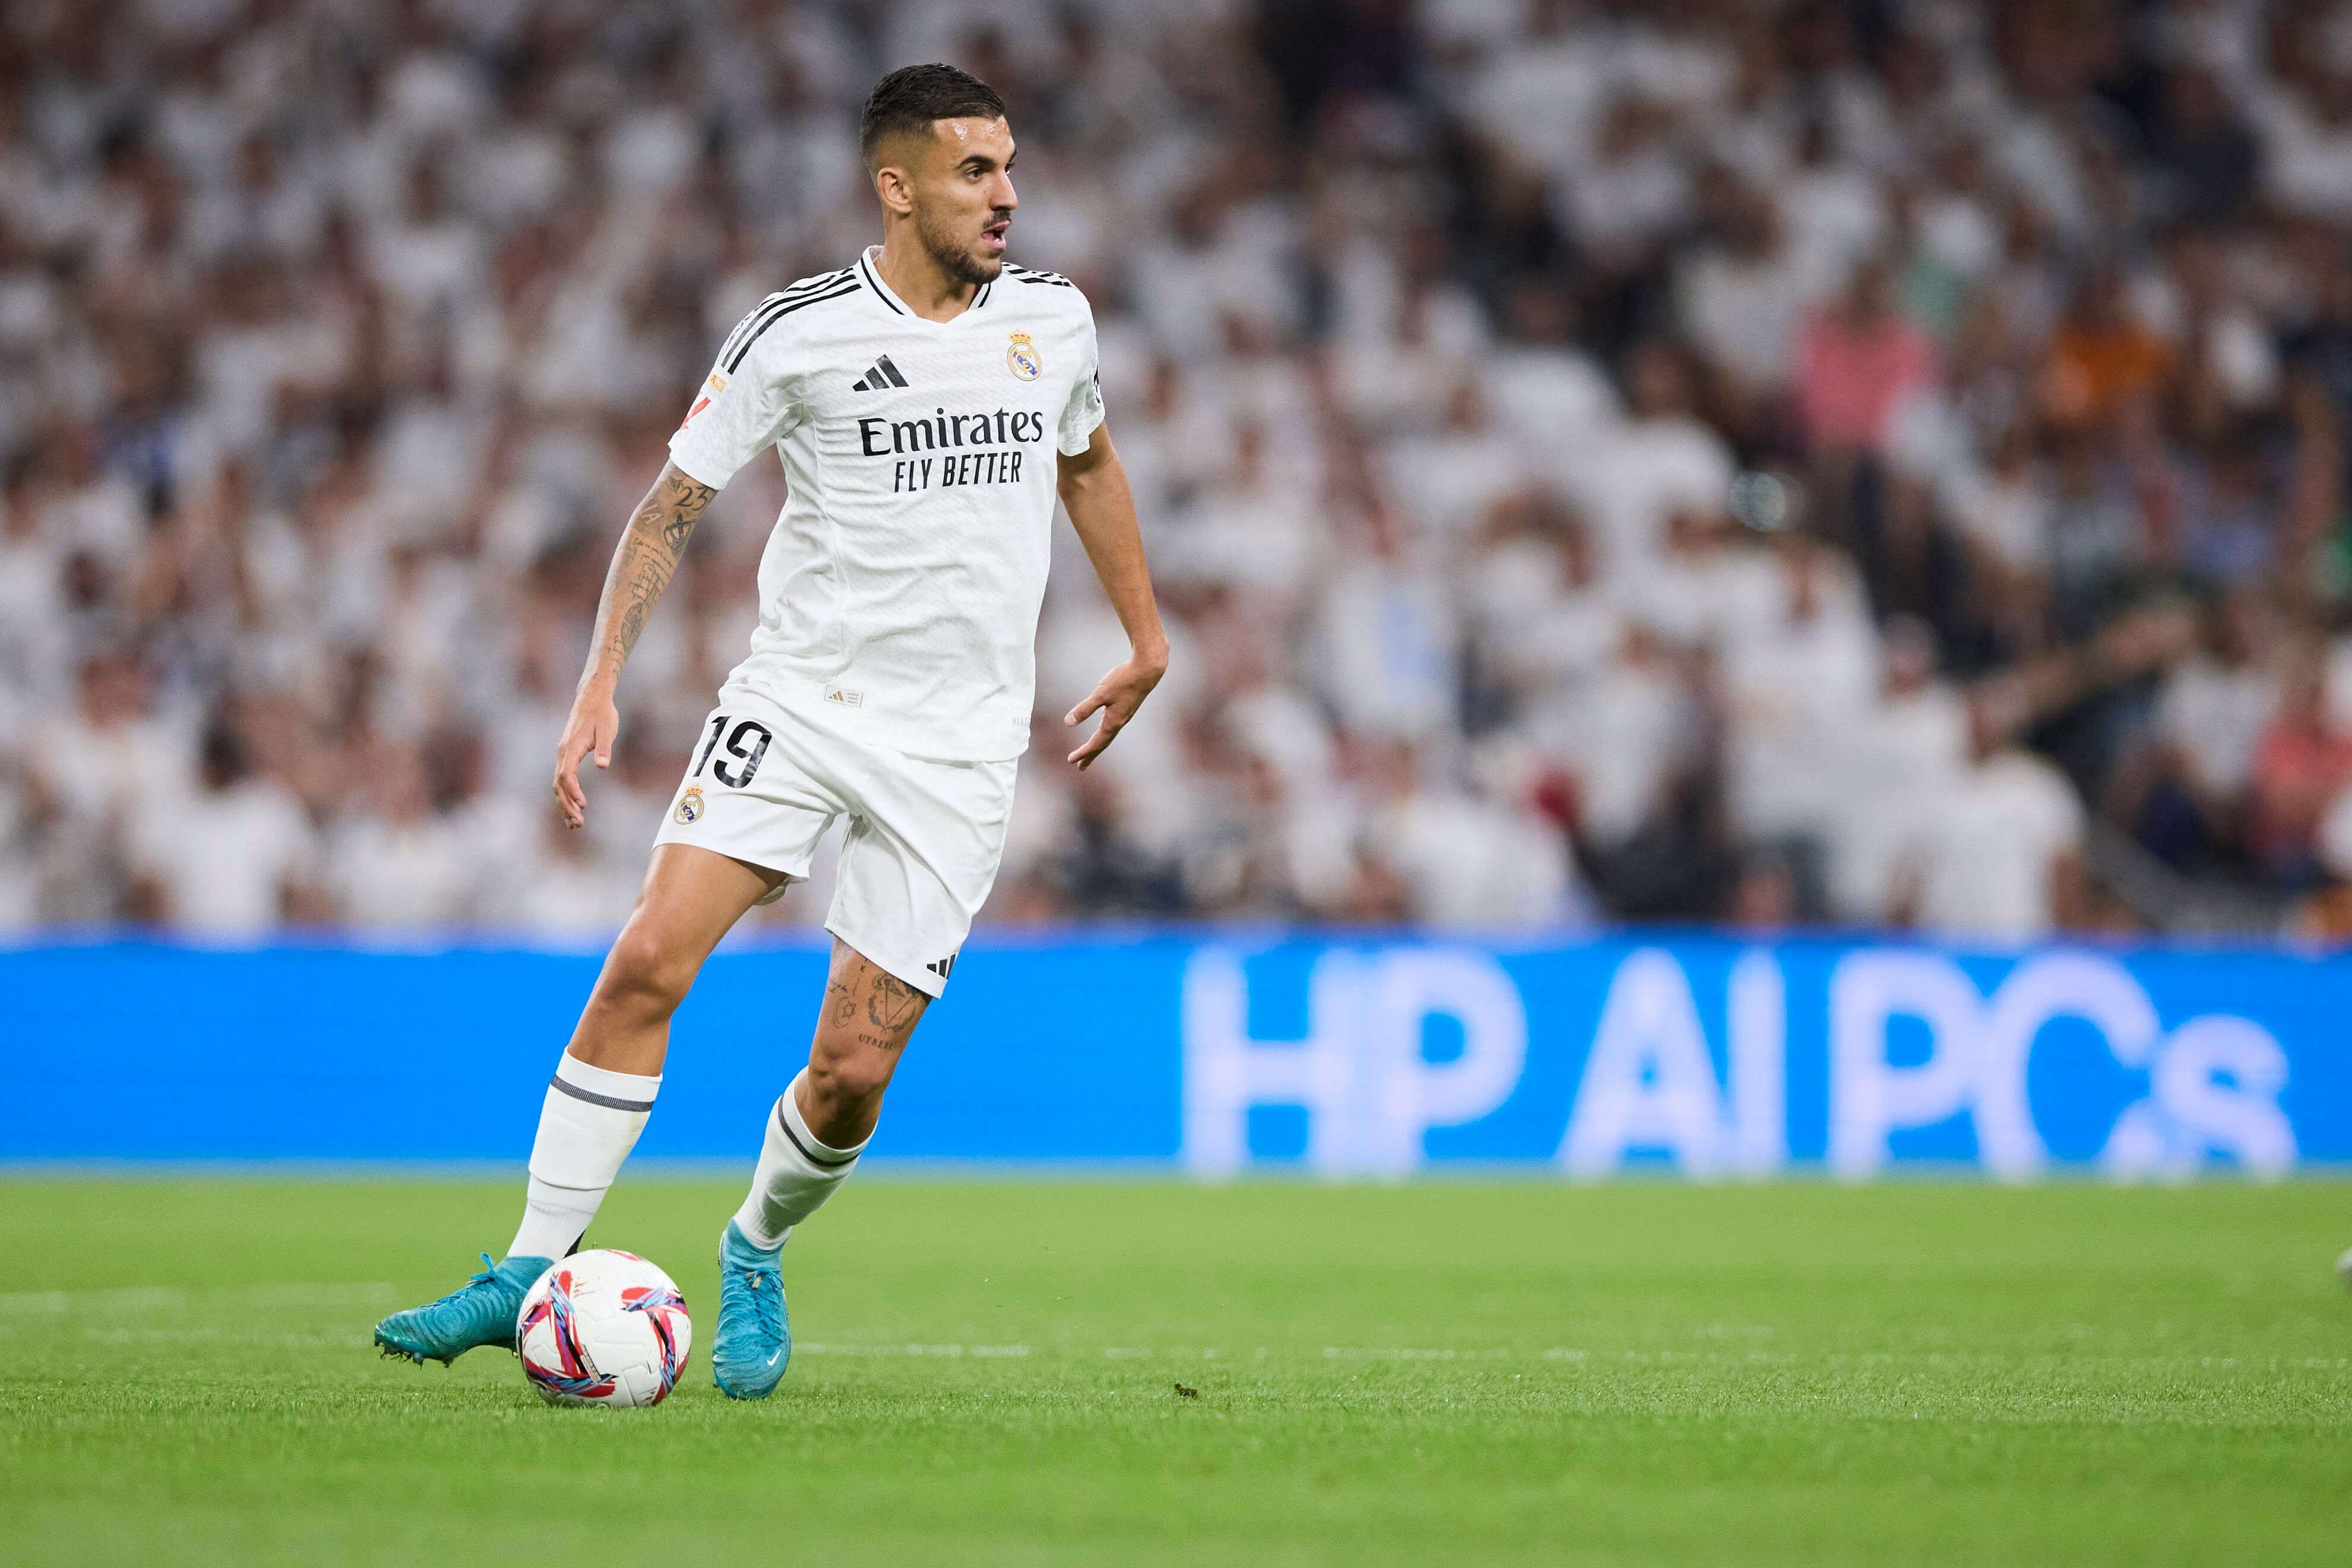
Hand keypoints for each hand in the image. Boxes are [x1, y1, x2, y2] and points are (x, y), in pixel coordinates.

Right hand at [554, 685, 619, 827]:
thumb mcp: (607, 729)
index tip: (583, 805)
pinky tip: (574, 808)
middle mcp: (562, 753)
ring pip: (558, 785)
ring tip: (575, 824)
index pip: (567, 775)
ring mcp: (562, 755)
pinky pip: (562, 780)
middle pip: (559, 785)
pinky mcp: (567, 757)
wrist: (591, 699)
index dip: (573, 792)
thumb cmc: (602, 714)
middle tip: (579, 824)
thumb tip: (602, 765)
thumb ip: (604, 748)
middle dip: (567, 806)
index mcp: (571, 748)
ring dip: (565, 805)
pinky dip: (566, 796)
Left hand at [1064, 647, 1165, 768]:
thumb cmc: (1124, 680)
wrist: (1147, 670)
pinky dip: (1105, 733)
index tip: (1071, 760)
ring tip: (1090, 751)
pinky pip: (1113, 726)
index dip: (1083, 753)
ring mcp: (1124, 715)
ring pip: (1108, 735)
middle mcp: (1119, 722)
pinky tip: (1103, 727)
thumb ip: (1084, 708)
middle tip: (1080, 767)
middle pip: (1102, 744)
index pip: (1095, 743)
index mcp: (1113, 722)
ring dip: (1098, 745)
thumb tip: (1068, 723)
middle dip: (1090, 755)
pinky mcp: (1127, 707)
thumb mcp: (1101, 694)